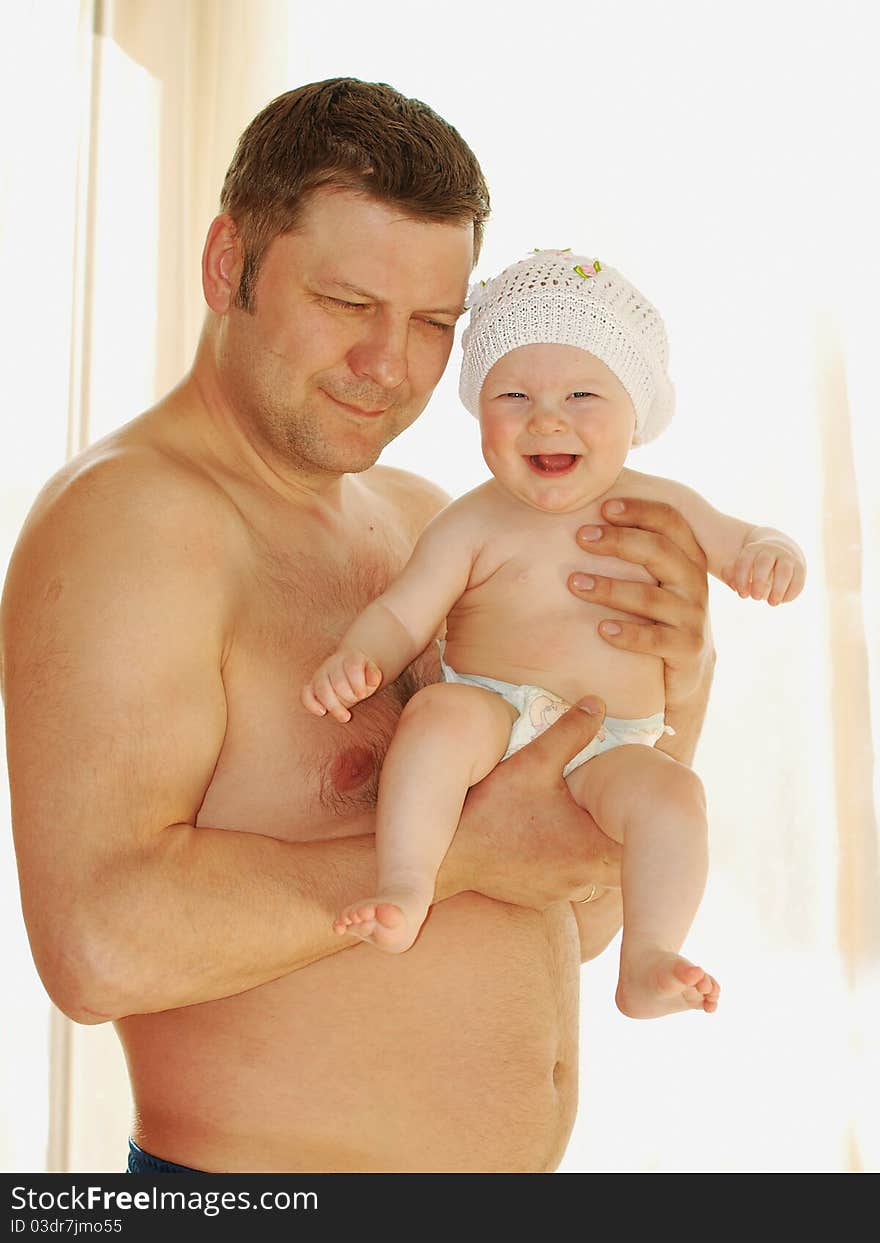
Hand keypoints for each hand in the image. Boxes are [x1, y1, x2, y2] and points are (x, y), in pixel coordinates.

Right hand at [301, 649, 382, 722]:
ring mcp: (320, 674)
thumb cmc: (363, 675)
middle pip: (338, 682)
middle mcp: (332, 664)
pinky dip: (311, 704)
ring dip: (334, 706)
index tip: (363, 694)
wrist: (350, 668)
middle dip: (349, 696)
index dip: (359, 684)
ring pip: (321, 689)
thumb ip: (374, 676)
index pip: (353, 668)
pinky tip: (322, 712)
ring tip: (345, 717)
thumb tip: (374, 681)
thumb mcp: (372, 674)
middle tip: (356, 700)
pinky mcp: (311, 686)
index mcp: (350, 658)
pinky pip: (305, 694)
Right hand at [444, 696, 622, 909]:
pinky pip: (562, 882)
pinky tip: (545, 840)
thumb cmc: (491, 810)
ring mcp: (557, 893)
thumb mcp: (532, 762)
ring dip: (588, 852)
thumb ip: (570, 732)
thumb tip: (599, 704)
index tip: (634, 806)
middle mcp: (581, 880)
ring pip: (591, 875)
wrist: (447, 856)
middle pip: (619, 864)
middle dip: (614, 837)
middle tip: (607, 811)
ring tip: (577, 823)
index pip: (641, 849)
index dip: (641, 827)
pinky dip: (561, 864)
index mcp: (591, 849)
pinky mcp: (536, 898)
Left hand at [567, 498, 713, 710]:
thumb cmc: (656, 610)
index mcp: (688, 557)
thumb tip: (590, 509)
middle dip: (618, 541)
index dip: (639, 511)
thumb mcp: (655, 576)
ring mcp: (693, 617)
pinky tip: (601, 629)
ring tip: (574, 584)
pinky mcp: (688, 649)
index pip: (671, 522)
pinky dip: (627, 634)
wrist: (685, 666)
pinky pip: (655, 640)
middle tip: (580, 538)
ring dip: (609, 589)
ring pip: (650, 598)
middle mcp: (695, 583)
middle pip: (660, 552)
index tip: (602, 508)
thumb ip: (636, 547)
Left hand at [723, 539, 805, 604]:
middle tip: (755, 598)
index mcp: (753, 549)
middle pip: (763, 563)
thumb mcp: (742, 568)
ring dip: (777, 590)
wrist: (781, 551)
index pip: (744, 561)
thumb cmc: (754, 566)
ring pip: (784, 571)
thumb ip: (733, 576)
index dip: (742, 579)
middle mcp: (771, 550)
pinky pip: (798, 579)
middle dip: (758, 582)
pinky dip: (791, 593)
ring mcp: (787, 557)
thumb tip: (733, 586)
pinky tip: (783, 600)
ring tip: (772, 603)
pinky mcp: (800, 567)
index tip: (742, 595)